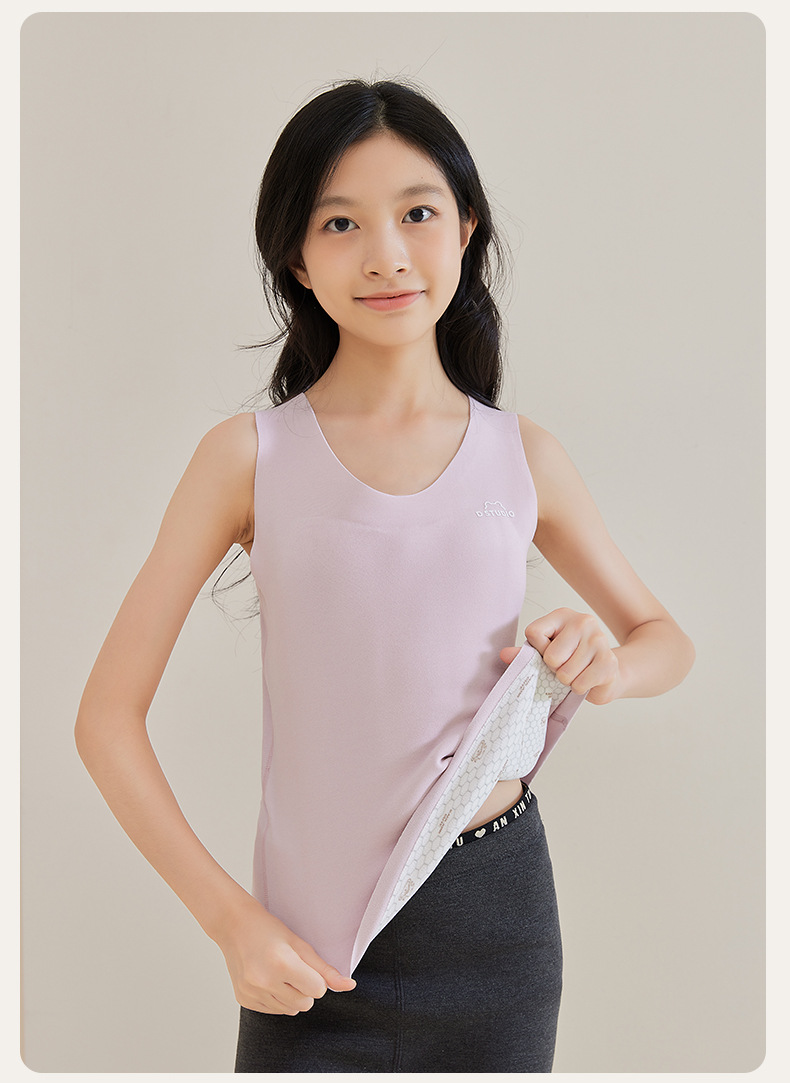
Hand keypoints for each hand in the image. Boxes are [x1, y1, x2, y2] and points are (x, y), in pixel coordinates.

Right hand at [216, 895, 355, 1014]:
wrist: (234, 926)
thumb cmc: (269, 930)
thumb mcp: (300, 944)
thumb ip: (325, 969)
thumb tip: (350, 986)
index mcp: (281, 964)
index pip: (317, 990)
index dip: (316, 978)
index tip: (305, 965)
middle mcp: (264, 981)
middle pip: (305, 1004)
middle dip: (305, 989)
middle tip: (293, 968)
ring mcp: (252, 992)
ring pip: (290, 1010)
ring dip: (291, 995)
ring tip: (280, 973)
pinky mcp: (244, 999)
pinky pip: (273, 1011)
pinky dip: (276, 999)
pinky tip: (267, 979)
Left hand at [500, 607, 621, 704]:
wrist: (606, 673)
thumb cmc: (571, 661)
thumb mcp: (545, 653)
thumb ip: (525, 654)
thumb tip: (504, 654)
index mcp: (562, 615)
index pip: (533, 633)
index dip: (538, 651)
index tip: (548, 653)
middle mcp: (583, 621)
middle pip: (551, 657)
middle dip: (555, 669)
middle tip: (565, 666)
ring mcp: (599, 640)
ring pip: (565, 673)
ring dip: (568, 681)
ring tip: (577, 673)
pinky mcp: (609, 661)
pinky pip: (580, 684)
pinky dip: (579, 688)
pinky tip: (587, 679)